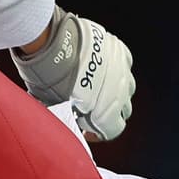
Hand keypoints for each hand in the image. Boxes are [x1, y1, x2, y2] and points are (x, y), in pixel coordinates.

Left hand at [11, 6, 135, 141]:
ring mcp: (123, 71)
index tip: (86, 127)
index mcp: (106, 113)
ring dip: (113, 89)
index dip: (98, 131)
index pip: (113, 130)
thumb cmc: (52, 80)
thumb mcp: (55, 107)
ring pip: (125, 87)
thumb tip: (66, 117)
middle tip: (89, 106)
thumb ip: (68, 116)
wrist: (53, 47)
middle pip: (122, 110)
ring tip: (94, 86)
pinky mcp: (120, 52)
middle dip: (107, 111)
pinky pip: (124, 64)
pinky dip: (115, 68)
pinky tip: (100, 67)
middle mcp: (120, 94)